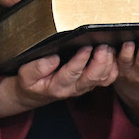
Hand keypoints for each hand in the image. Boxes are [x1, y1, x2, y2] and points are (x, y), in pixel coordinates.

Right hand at [0, 45, 117, 117]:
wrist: (36, 93)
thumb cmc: (32, 82)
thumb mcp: (25, 75)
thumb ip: (37, 68)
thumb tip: (54, 58)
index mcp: (57, 86)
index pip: (72, 73)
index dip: (80, 60)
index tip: (85, 47)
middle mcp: (74, 88)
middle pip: (93, 78)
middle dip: (100, 61)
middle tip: (103, 45)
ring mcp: (85, 86)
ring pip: (103, 79)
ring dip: (109, 63)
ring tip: (109, 47)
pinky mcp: (92, 82)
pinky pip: (108, 78)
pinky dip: (114, 67)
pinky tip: (113, 53)